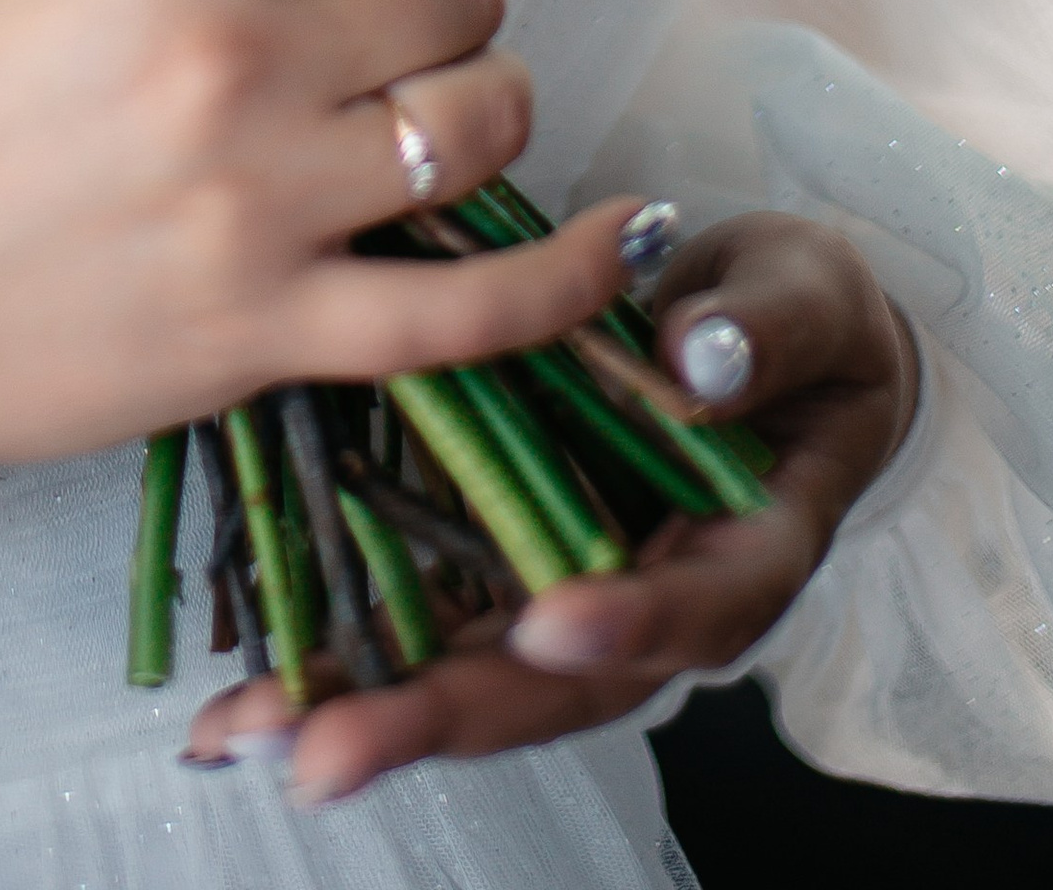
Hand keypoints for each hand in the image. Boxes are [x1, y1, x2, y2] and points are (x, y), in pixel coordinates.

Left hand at [186, 208, 920, 805]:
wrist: (765, 331)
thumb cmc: (791, 317)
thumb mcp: (800, 304)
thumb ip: (765, 333)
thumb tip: (704, 358)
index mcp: (745, 550)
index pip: (696, 609)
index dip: (629, 622)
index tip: (552, 626)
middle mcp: (653, 599)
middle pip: (556, 683)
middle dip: (441, 714)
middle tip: (330, 749)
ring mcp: (570, 591)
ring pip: (474, 671)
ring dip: (363, 708)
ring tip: (254, 731)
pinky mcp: (501, 563)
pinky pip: (426, 620)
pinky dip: (344, 659)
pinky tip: (252, 698)